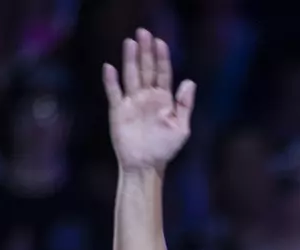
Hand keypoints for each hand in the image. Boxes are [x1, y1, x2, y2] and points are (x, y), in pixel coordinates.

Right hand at [103, 29, 194, 172]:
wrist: (146, 166)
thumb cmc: (165, 149)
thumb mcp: (181, 128)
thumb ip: (184, 105)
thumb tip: (189, 82)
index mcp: (164, 100)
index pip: (162, 73)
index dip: (162, 58)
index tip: (160, 42)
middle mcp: (147, 97)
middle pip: (146, 69)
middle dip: (145, 51)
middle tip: (143, 33)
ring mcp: (132, 102)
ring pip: (131, 76)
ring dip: (130, 59)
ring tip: (130, 42)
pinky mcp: (119, 111)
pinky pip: (114, 92)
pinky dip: (111, 81)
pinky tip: (110, 67)